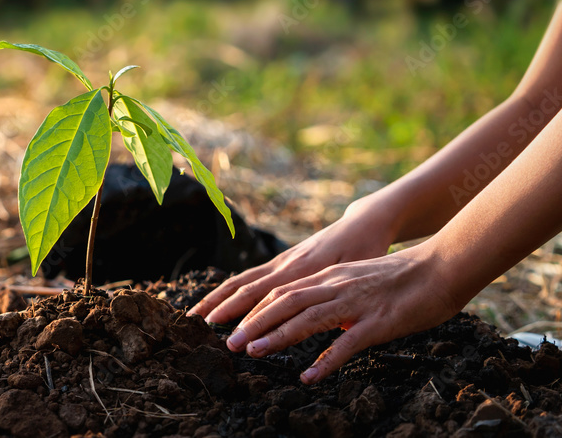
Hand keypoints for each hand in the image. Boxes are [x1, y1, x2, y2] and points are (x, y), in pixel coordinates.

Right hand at [188, 199, 396, 322]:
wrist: (363, 223)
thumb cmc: (365, 249)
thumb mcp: (357, 270)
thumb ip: (334, 290)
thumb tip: (319, 317)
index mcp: (301, 269)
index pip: (265, 297)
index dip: (246, 319)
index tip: (231, 339)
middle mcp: (285, 264)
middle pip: (245, 287)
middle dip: (221, 309)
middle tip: (199, 330)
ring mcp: (281, 261)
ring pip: (242, 280)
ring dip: (217, 297)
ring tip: (197, 315)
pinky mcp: (282, 261)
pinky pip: (250, 275)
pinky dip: (230, 289)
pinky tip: (219, 300)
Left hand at [223, 244, 459, 383]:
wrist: (442, 267)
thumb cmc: (404, 278)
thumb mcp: (360, 282)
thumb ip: (339, 298)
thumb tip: (328, 322)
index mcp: (330, 277)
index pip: (283, 292)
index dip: (256, 309)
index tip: (234, 326)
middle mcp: (336, 286)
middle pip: (285, 303)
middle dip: (254, 323)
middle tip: (231, 344)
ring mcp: (356, 303)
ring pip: (307, 318)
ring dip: (277, 336)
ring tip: (254, 353)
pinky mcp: (377, 321)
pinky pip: (346, 343)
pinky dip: (325, 361)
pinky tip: (308, 377)